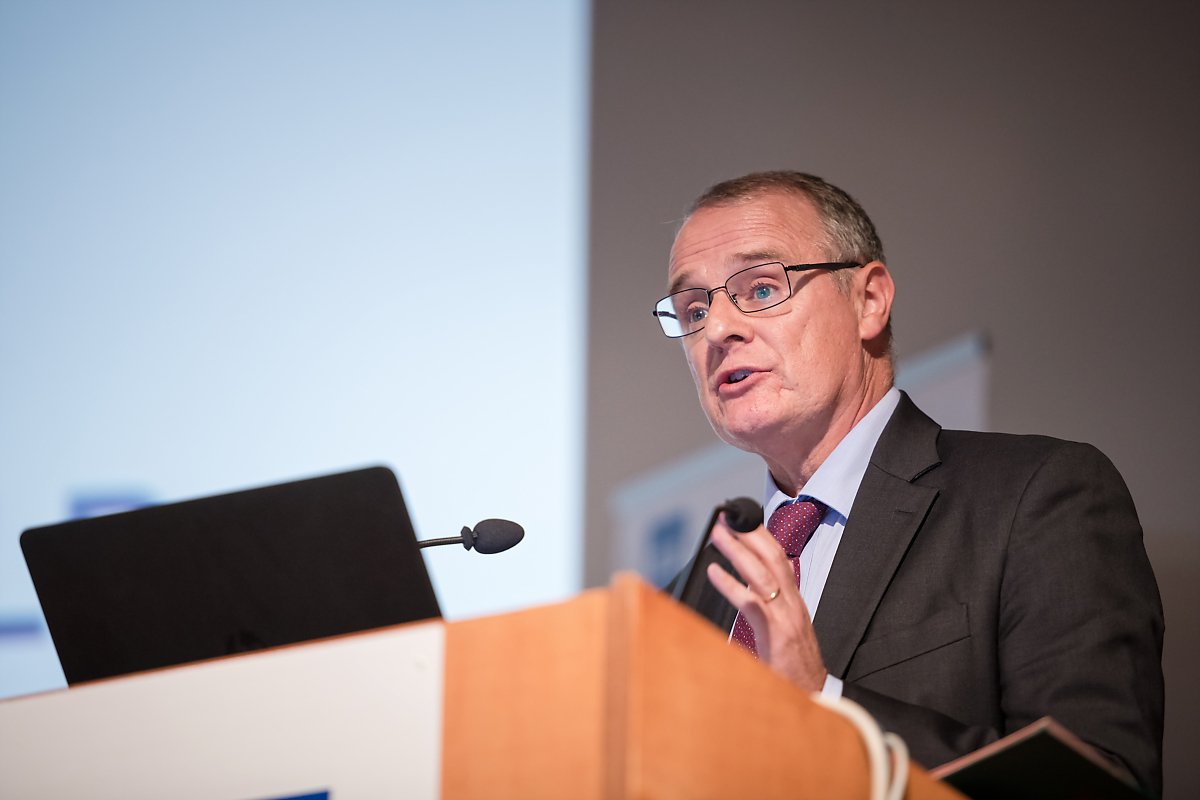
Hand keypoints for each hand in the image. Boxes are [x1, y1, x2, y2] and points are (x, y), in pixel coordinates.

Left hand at [706, 516, 827, 691]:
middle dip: (749, 533)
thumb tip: (750, 590)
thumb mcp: (785, 630)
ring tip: (717, 535)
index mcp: (794, 600)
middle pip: (773, 557)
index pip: (779, 558)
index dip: (761, 536)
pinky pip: (751, 602)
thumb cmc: (794, 665)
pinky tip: (714, 572)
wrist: (814, 694)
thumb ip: (770, 608)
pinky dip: (731, 584)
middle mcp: (792, 603)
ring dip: (737, 550)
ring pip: (762, 573)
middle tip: (726, 518)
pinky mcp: (776, 634)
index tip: (743, 519)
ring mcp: (785, 617)